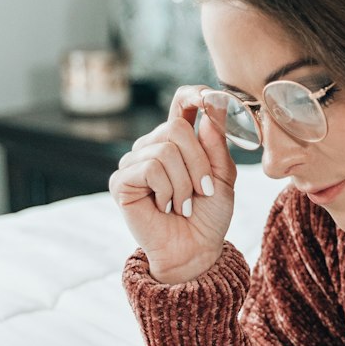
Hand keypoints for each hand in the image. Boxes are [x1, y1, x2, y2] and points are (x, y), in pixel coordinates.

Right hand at [110, 85, 237, 283]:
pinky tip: (166, 207)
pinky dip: (167, 190)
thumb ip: (216, 144)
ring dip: (184, 183)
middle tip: (203, 191)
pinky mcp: (122, 181)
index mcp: (178, 141)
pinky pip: (150, 167)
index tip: (211, 97)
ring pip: (165, 149)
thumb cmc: (209, 215)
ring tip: (184, 204)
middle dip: (198, 163)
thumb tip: (208, 110)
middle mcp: (152, 146)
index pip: (181, 103)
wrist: (195, 250)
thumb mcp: (222, 177)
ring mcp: (134, 162)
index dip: (194, 95)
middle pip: (176, 127)